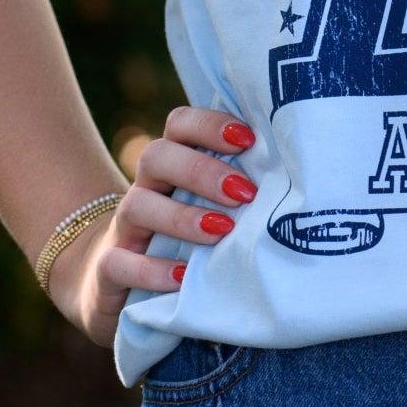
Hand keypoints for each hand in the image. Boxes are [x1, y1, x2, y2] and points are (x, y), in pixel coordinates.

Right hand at [45, 104, 258, 347]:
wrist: (113, 282)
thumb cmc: (182, 237)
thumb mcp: (207, 207)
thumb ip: (236, 185)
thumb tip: (297, 172)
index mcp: (170, 165)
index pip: (179, 124)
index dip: (210, 124)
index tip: (249, 139)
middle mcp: (144, 188)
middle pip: (157, 156)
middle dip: (202, 170)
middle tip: (243, 192)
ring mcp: (123, 228)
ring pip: (137, 205)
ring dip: (182, 216)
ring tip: (221, 231)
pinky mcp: (108, 269)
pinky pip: (120, 263)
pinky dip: (151, 270)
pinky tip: (183, 277)